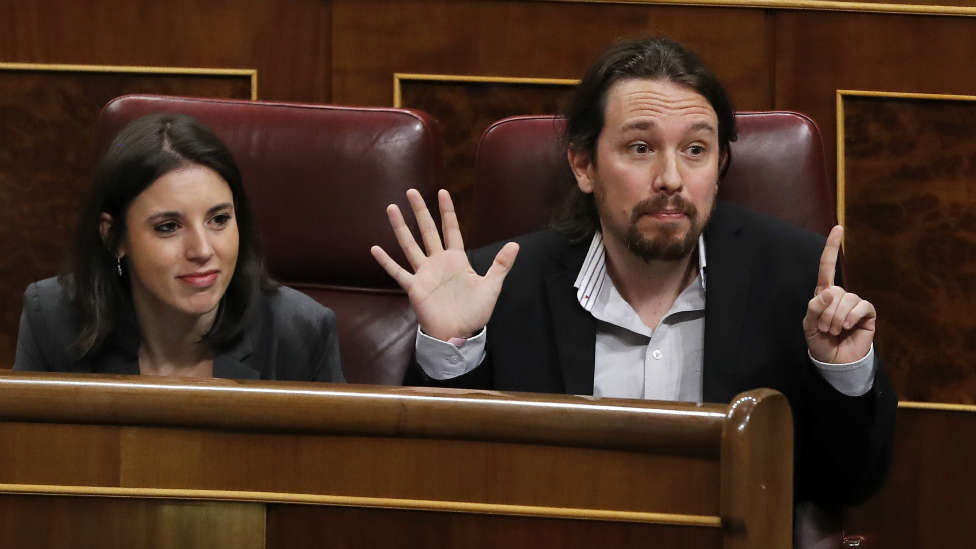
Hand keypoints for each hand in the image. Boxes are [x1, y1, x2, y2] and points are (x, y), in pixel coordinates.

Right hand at [370, 189, 518, 341]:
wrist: (459, 334)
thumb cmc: (475, 312)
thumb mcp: (491, 286)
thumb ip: (501, 265)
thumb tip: (516, 245)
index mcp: (457, 259)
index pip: (451, 229)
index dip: (447, 211)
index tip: (442, 192)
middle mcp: (438, 262)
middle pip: (427, 231)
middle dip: (420, 211)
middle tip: (411, 192)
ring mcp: (424, 274)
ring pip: (410, 245)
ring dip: (400, 228)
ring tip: (392, 208)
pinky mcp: (414, 288)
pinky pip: (398, 272)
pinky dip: (386, 262)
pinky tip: (375, 249)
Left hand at [802, 225, 875, 363]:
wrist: (834, 361)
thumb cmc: (820, 342)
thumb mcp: (809, 325)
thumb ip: (814, 307)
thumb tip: (830, 291)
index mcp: (823, 294)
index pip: (827, 267)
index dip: (832, 248)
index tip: (838, 228)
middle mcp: (840, 296)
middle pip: (834, 291)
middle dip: (826, 313)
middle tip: (824, 329)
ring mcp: (855, 304)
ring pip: (847, 299)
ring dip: (836, 318)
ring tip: (834, 331)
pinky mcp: (867, 314)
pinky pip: (861, 306)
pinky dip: (851, 316)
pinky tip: (847, 328)